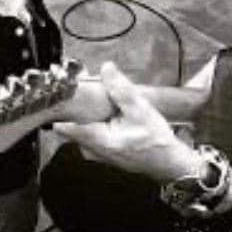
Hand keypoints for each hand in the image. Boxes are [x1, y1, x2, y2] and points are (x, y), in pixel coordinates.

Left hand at [55, 62, 199, 184]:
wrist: (169, 163)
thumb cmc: (156, 141)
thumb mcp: (140, 110)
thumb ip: (121, 89)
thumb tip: (106, 68)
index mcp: (96, 141)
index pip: (62, 126)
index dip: (62, 107)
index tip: (68, 92)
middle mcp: (90, 150)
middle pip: (71, 124)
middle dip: (80, 106)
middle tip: (92, 89)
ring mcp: (95, 153)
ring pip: (81, 128)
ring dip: (90, 114)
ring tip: (104, 99)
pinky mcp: (101, 152)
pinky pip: (90, 133)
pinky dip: (97, 122)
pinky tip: (111, 114)